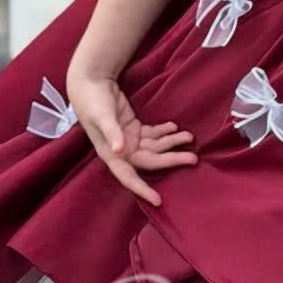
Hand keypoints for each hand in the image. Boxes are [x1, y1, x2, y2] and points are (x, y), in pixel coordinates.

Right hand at [66, 66, 196, 207]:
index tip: (157, 200)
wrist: (90, 81)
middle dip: (170, 159)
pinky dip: (164, 132)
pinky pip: (152, 134)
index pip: (128, 176)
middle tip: (193, 158)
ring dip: (171, 142)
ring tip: (189, 137)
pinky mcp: (133, 127)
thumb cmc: (92, 101)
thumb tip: (119, 151)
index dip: (142, 189)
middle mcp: (121, 150)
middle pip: (150, 160)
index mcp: (110, 153)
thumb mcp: (101, 116)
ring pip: (154, 146)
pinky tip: (175, 127)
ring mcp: (128, 138)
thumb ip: (111, 132)